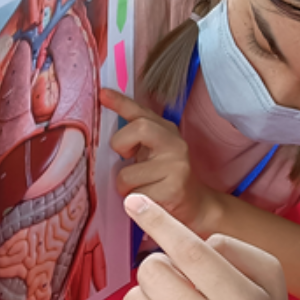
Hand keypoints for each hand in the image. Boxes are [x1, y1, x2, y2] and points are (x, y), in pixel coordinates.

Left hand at [101, 88, 219, 233]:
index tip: (103, 94)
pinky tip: (149, 200)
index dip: (121, 102)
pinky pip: (136, 196)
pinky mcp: (174, 188)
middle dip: (121, 144)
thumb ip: (134, 140)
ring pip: (127, 174)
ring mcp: (176, 165)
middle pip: (139, 128)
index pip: (141, 112)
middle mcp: (174, 143)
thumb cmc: (166, 179)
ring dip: (125, 187)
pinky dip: (135, 202)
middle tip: (125, 158)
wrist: (196, 205)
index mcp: (166, 131)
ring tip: (140, 189)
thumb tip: (106, 132)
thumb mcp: (152, 154)